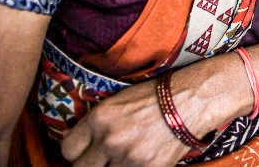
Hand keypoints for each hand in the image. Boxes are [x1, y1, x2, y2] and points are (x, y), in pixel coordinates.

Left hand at [60, 78, 188, 165]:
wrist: (191, 100)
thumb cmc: (155, 97)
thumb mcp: (118, 102)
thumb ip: (96, 124)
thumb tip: (80, 145)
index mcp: (99, 119)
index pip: (67, 150)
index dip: (75, 152)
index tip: (82, 152)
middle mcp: (110, 140)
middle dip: (90, 164)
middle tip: (101, 159)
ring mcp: (128, 158)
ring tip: (125, 156)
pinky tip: (140, 160)